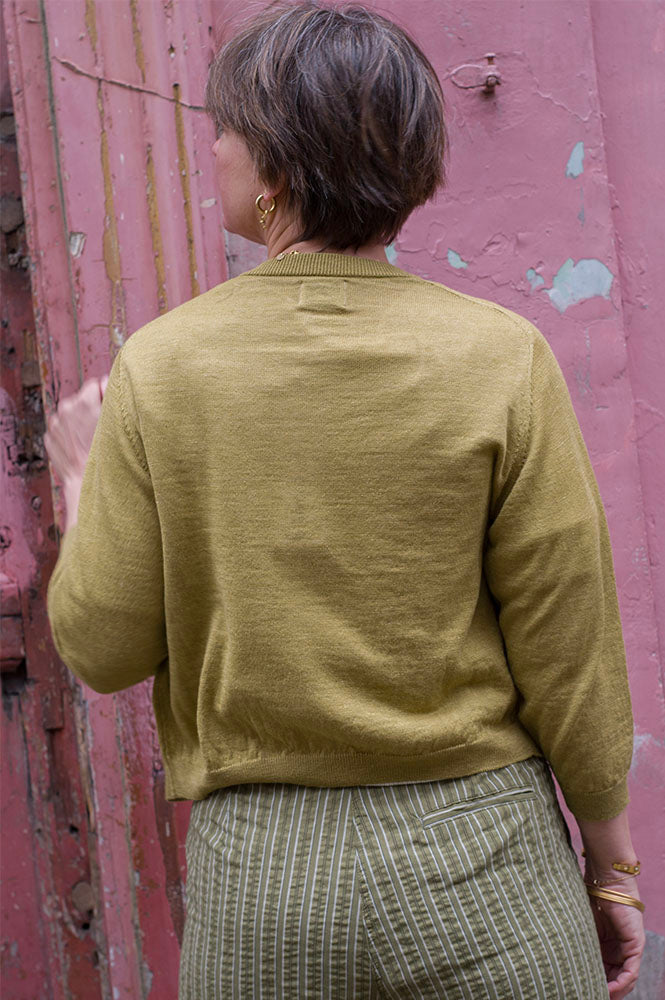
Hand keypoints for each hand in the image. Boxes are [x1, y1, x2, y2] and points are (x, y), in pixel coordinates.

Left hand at [44, 375, 108, 483]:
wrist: (86, 482)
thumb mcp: (116, 422)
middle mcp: (66, 408)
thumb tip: (106, 381)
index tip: (107, 410)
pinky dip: (69, 435)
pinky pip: (61, 429)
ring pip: (70, 414)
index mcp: (84, 401)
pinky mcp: (49, 436)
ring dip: (78, 422)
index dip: (103, 396)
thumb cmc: (105, 455)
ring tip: (89, 440)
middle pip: (80, 400)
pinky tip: (79, 446)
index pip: (94, 384)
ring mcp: (54, 423)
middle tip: (99, 428)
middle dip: (89, 409)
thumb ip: (110, 395)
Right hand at [586, 876, 644, 998]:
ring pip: (625, 979)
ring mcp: (628, 948)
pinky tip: (610, 990)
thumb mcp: (580, 926)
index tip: (582, 990)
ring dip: (614, 991)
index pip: (604, 971)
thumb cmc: (588, 896)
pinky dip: (622, 983)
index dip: (595, 983)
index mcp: (605, 945)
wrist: (603, 880)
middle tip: (589, 996)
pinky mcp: (635, 945)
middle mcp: (618, 949)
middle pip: (615, 978)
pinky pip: (631, 971)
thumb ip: (577, 942)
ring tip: (600, 996)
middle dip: (604, 990)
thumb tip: (558, 959)